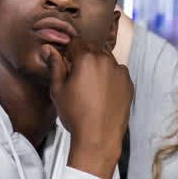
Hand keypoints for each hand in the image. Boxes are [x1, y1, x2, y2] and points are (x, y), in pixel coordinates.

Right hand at [43, 37, 134, 178]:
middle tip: (76, 75)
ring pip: (107, 58)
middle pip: (93, 48)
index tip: (66, 63)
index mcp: (87, 58)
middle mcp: (107, 60)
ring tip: (89, 85)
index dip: (69, 52)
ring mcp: (120, 71)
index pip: (76, 42)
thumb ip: (55, 65)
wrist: (99, 137)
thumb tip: (48, 48)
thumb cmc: (75, 114)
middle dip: (84, 55)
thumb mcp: (58, 89)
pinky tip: (102, 92)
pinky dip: (110, 75)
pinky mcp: (129, 83)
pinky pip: (118, 72)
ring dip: (98, 64)